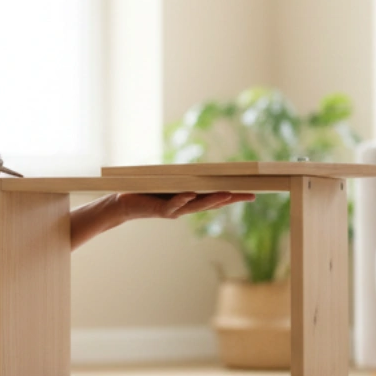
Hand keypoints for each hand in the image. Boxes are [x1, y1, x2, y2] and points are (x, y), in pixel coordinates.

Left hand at [114, 191, 254, 221]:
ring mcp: (174, 210)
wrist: (124, 203)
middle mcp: (185, 207)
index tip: (251, 193)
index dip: (233, 196)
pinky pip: (173, 204)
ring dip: (212, 200)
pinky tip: (191, 194)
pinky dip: (182, 199)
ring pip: (196, 206)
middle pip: (212, 203)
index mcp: (190, 200)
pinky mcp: (160, 210)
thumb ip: (184, 178)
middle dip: (232, 199)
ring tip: (229, 195)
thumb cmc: (147, 191)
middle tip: (250, 196)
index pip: (215, 197)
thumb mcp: (169, 182)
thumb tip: (200, 166)